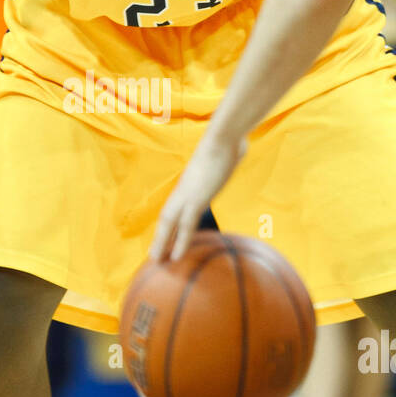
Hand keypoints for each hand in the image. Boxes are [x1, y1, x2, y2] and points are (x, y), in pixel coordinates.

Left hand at [150, 131, 246, 262]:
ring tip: (157, 261)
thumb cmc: (228, 139)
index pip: (176, 205)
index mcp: (190, 181)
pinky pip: (185, 225)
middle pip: (167, 217)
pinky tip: (176, 256)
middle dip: (161, 237)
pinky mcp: (196, 199)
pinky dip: (179, 241)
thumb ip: (230, 153)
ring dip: (163, 242)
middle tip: (154, 256)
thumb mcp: (228, 150)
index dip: (170, 222)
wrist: (224, 135)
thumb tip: (241, 147)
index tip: (167, 236)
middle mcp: (185, 189)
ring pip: (170, 223)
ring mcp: (188, 194)